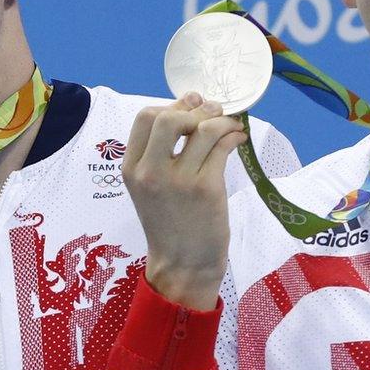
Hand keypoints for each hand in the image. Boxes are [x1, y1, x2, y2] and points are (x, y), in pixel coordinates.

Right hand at [122, 93, 244, 310]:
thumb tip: (191, 111)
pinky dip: (234, 136)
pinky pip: (222, 147)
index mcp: (131, 169)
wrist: (182, 264)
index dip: (172, 105)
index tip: (191, 106)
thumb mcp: (149, 188)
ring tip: (230, 124)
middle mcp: (150, 171)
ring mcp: (178, 180)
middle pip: (169, 117)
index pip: (145, 118)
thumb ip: (159, 154)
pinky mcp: (205, 188)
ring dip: (221, 120)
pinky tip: (237, 139)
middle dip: (195, 109)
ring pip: (202, 129)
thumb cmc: (169, 224)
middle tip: (212, 113)